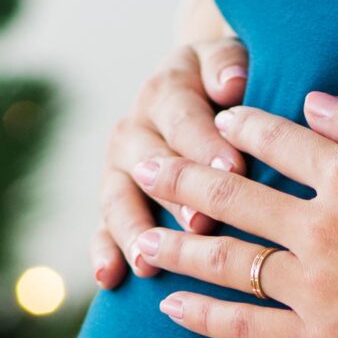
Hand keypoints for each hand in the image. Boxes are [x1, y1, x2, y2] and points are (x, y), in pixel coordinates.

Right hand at [93, 36, 251, 288]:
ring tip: (149, 263)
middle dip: (174, 196)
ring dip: (133, 231)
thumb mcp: (230, 60)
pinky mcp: (113, 201)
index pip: (183, 118)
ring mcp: (119, 169)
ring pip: (119, 199)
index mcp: (166, 92)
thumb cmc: (231, 81)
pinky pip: (102, 228)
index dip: (206, 144)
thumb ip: (227, 65)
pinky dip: (103, 252)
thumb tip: (231, 83)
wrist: (202, 89)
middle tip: (201, 223)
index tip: (234, 169)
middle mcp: (135, 129)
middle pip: (148, 163)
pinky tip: (110, 278)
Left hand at [128, 92, 337, 337]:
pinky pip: (248, 328)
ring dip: (175, 247)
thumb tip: (308, 99)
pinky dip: (204, 317)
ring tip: (137, 237)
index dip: (237, 127)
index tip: (211, 122)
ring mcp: (315, 286)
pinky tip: (170, 307)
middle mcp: (319, 225)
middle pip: (230, 196)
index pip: (273, 139)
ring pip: (225, 261)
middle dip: (178, 177)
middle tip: (140, 164)